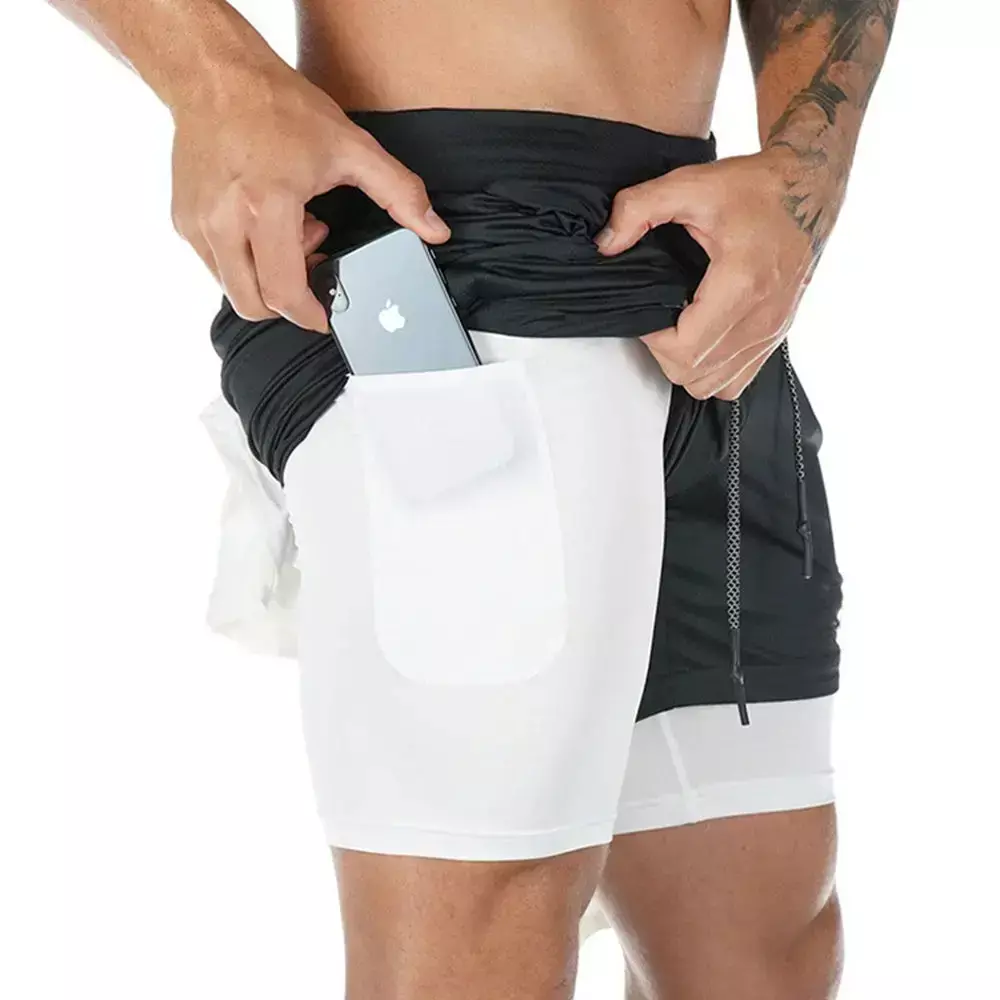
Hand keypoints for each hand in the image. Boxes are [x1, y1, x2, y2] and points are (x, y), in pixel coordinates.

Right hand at [169, 63, 450, 332]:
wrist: (215, 76)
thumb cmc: (278, 107)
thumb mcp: (351, 147)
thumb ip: (399, 192)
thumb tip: (435, 231)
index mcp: (267, 206)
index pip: (282, 292)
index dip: (308, 315)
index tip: (325, 316)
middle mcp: (224, 221)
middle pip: (253, 304)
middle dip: (287, 301)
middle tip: (310, 260)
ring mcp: (197, 224)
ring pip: (232, 288)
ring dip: (265, 278)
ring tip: (287, 231)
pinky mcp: (182, 221)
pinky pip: (215, 266)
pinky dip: (243, 259)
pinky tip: (263, 222)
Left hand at [594, 149, 820, 399]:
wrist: (808, 188)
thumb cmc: (756, 188)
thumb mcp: (691, 184)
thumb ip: (639, 208)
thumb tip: (606, 243)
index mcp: (742, 284)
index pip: (685, 349)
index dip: (654, 338)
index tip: (649, 310)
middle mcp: (762, 317)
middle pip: (695, 374)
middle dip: (665, 351)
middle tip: (661, 316)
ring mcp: (773, 331)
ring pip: (715, 385)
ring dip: (687, 364)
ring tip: (680, 326)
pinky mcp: (777, 335)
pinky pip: (737, 380)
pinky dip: (713, 370)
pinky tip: (704, 336)